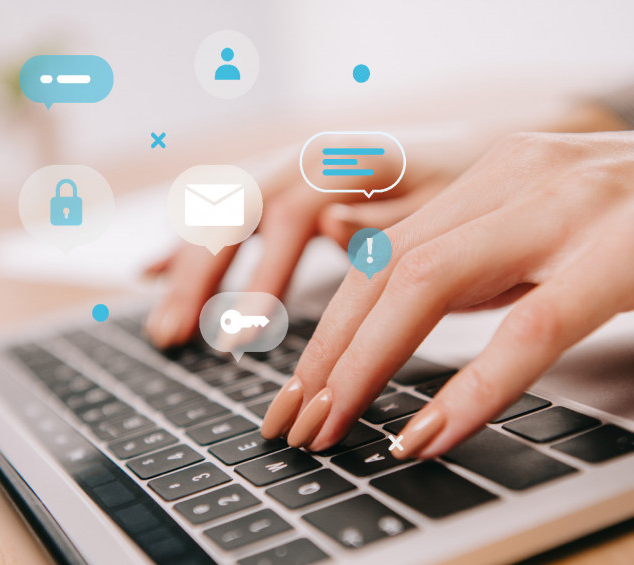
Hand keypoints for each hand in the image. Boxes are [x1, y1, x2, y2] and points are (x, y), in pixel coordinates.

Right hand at [143, 151, 454, 348]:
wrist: (480, 158)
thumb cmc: (470, 195)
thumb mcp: (450, 210)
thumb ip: (392, 221)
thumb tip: (330, 225)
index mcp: (350, 163)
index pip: (290, 215)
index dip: (262, 276)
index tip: (242, 336)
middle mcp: (310, 161)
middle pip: (237, 211)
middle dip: (202, 278)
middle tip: (176, 338)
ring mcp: (292, 174)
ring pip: (223, 215)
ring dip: (189, 273)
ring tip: (165, 332)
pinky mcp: (286, 191)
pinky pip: (228, 217)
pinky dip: (192, 246)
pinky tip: (153, 272)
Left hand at [261, 113, 633, 458]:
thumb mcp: (567, 235)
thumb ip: (493, 261)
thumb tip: (410, 308)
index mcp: (501, 174)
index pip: (381, 252)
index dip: (325, 327)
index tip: (294, 393)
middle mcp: (521, 177)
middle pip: (385, 270)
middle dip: (325, 356)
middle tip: (291, 428)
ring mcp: (575, 207)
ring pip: (430, 286)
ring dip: (367, 369)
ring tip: (333, 434)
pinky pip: (531, 324)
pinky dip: (472, 387)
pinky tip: (430, 435)